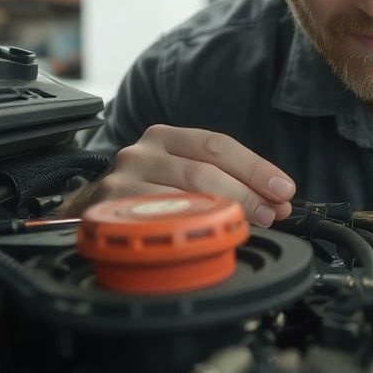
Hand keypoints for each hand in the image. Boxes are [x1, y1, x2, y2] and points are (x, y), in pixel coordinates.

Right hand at [79, 125, 295, 226]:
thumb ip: (224, 180)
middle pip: (205, 170)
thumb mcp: (180, 173)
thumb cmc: (146, 192)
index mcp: (165, 137)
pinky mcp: (110, 208)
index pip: (219, 145)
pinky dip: (189, 227)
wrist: (88, 210)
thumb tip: (275, 201)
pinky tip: (207, 235)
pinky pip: (160, 219)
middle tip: (274, 213)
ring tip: (250, 225)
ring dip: (225, 212)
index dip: (256, 168)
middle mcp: (142, 152)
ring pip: (185, 194)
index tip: (284, 189)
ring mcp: (123, 179)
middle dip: (248, 194)